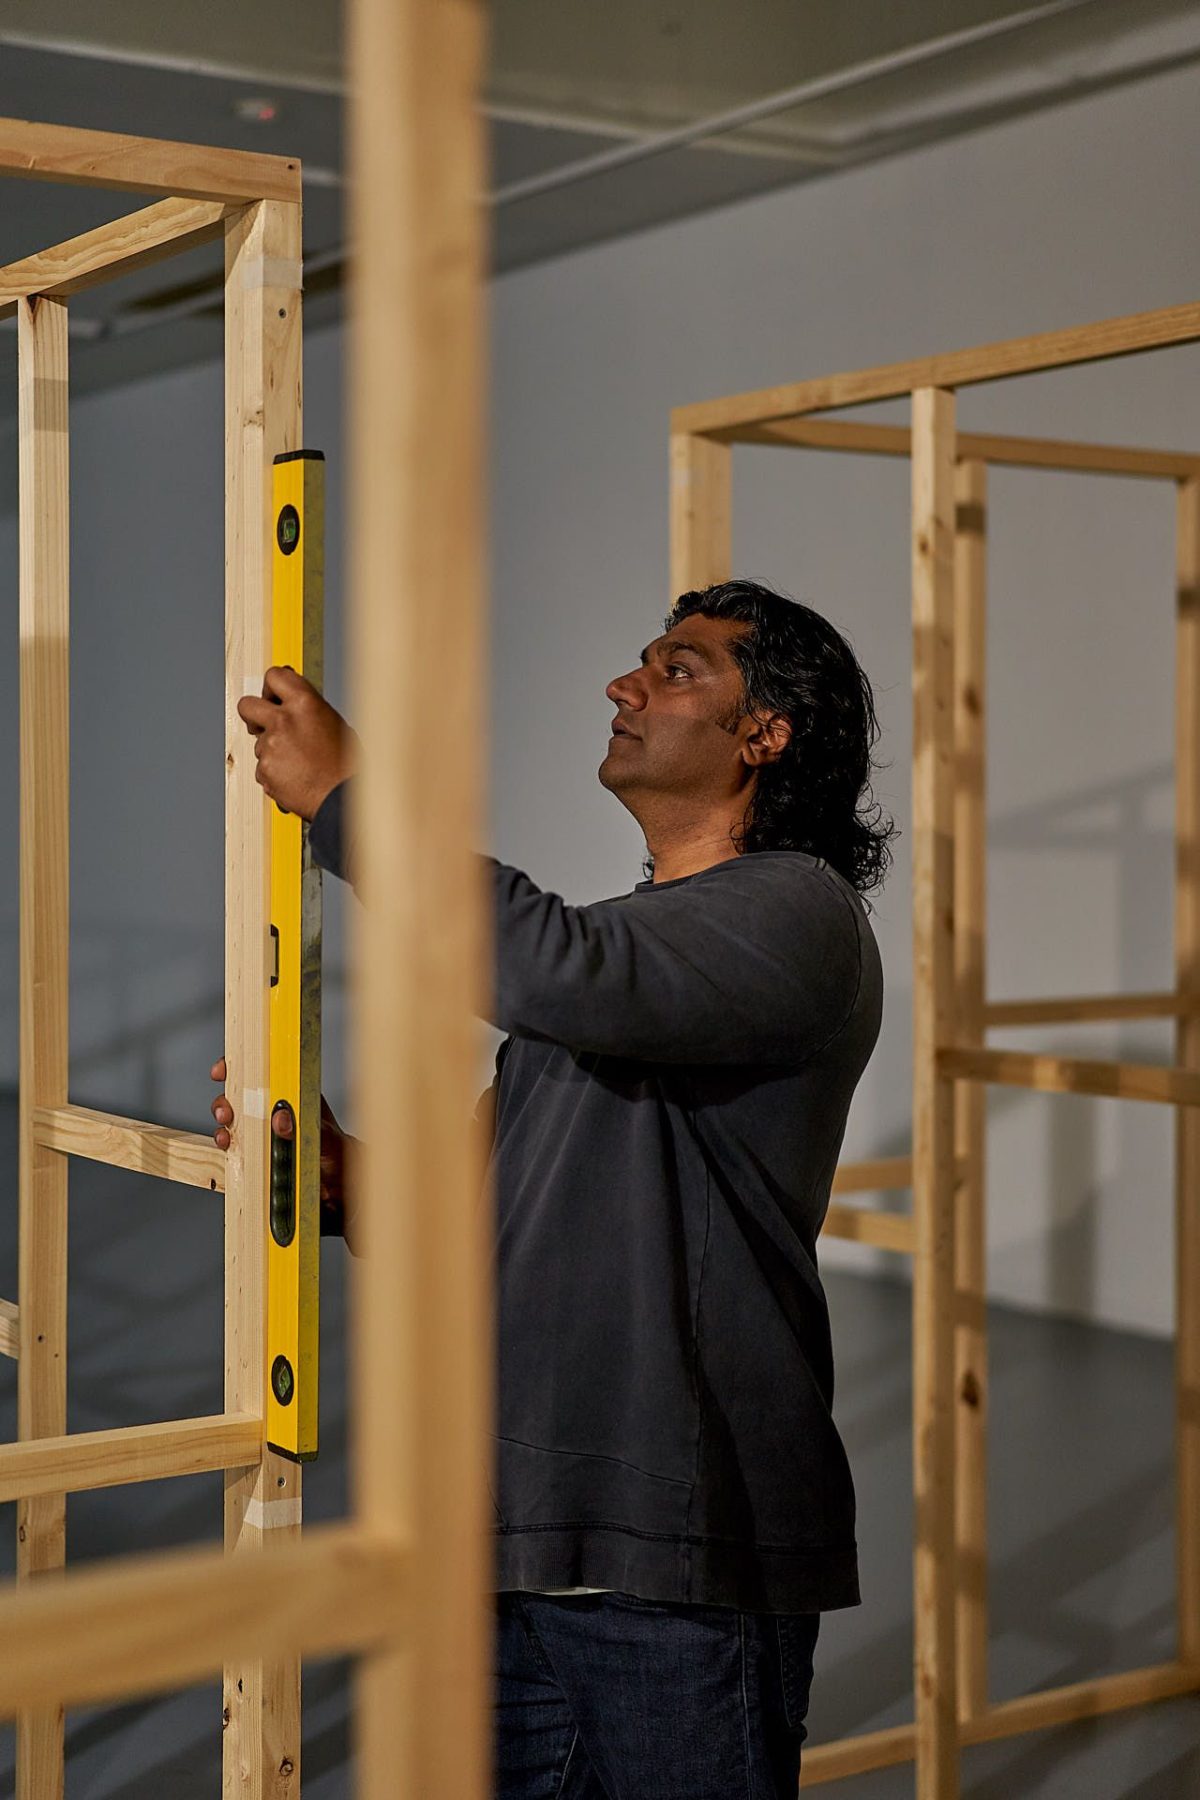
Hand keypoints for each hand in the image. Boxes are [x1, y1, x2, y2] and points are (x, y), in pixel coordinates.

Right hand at [210, 1056, 354, 1230]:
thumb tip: (280, 1119)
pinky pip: (237, 1152)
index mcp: (291, 1096)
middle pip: (239, 1099)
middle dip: (225, 1103)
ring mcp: (264, 1135)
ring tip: (226, 1138)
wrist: (341, 1186)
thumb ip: (304, 1126)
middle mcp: (274, 1113)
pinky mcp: (258, 1157)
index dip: (238, 1068)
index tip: (223, 1072)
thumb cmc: (339, 1152)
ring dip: (224, 1129)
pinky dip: (229, 1152)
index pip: (262, 1074)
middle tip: (225, 1113)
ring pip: (234, 1126)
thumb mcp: (327, 1136)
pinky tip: (229, 1153)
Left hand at [236, 665, 358, 821]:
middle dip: (252, 714)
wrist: (343, 797)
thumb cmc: (346, 764)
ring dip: (272, 750)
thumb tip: (293, 704)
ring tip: (298, 763)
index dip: (270, 686)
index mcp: (305, 703)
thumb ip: (308, 710)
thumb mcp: (334, 723)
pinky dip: (275, 772)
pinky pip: (263, 767)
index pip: (274, 676)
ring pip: (259, 743)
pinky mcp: (264, 770)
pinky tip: (295, 777)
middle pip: (246, 705)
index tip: (272, 695)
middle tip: (262, 724)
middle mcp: (283, 721)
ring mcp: (271, 747)